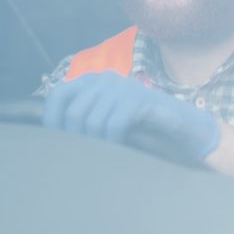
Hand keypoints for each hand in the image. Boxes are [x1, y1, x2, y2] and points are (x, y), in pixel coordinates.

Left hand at [42, 71, 220, 158]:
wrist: (182, 125)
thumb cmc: (140, 126)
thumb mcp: (106, 116)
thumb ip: (83, 116)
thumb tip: (50, 134)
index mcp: (92, 80)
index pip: (59, 96)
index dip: (53, 121)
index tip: (55, 143)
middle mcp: (105, 78)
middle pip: (74, 112)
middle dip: (77, 138)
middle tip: (84, 155)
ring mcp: (123, 87)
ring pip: (93, 121)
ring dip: (96, 143)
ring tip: (103, 153)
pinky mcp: (139, 99)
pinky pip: (113, 124)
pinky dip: (113, 141)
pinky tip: (119, 147)